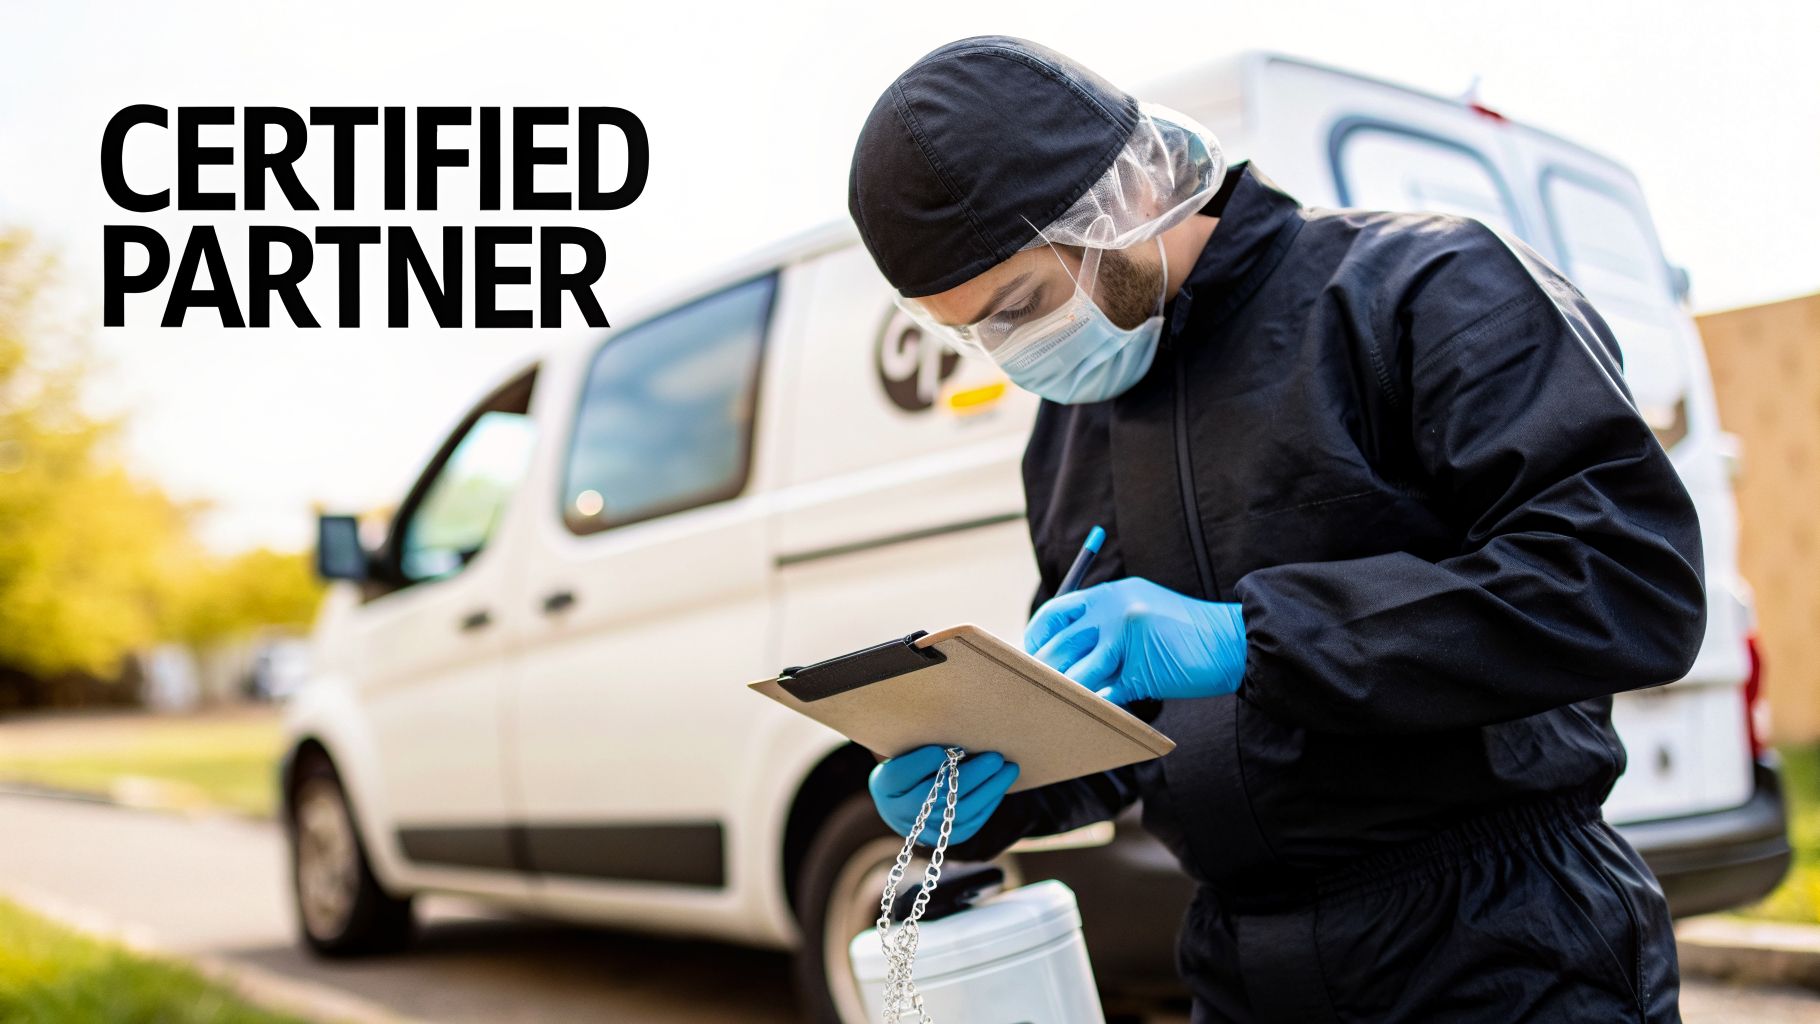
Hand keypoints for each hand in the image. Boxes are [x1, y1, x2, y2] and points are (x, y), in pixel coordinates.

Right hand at [868, 745, 1019, 845]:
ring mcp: (923, 830)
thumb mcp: (906, 750)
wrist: (905, 802)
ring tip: (1008, 769)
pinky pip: (970, 823)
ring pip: (961, 812)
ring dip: (990, 790)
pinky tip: (1000, 786)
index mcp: (885, 784)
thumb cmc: (910, 764)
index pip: (902, 774)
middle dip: (972, 776)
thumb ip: (924, 747)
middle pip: (938, 796)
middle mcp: (900, 812)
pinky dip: (988, 803)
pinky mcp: (944, 838)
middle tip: (995, 757)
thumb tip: (958, 748)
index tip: (949, 747)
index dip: (925, 761)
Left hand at [1025, 577, 1245, 705]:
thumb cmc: (1186, 633)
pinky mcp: (1142, 670)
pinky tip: (1091, 712)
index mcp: (1111, 594)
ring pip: (1078, 672)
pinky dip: (1096, 706)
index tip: (1031, 656)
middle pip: (1060, 643)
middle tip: (1034, 688)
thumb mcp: (1142, 613)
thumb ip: (1105, 625)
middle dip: (1043, 669)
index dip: (1037, 636)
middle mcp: (1113, 611)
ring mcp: (1127, 640)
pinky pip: (1106, 694)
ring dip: (1066, 692)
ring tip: (1057, 704)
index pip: (1057, 612)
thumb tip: (1061, 655)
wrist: (1235, 642)